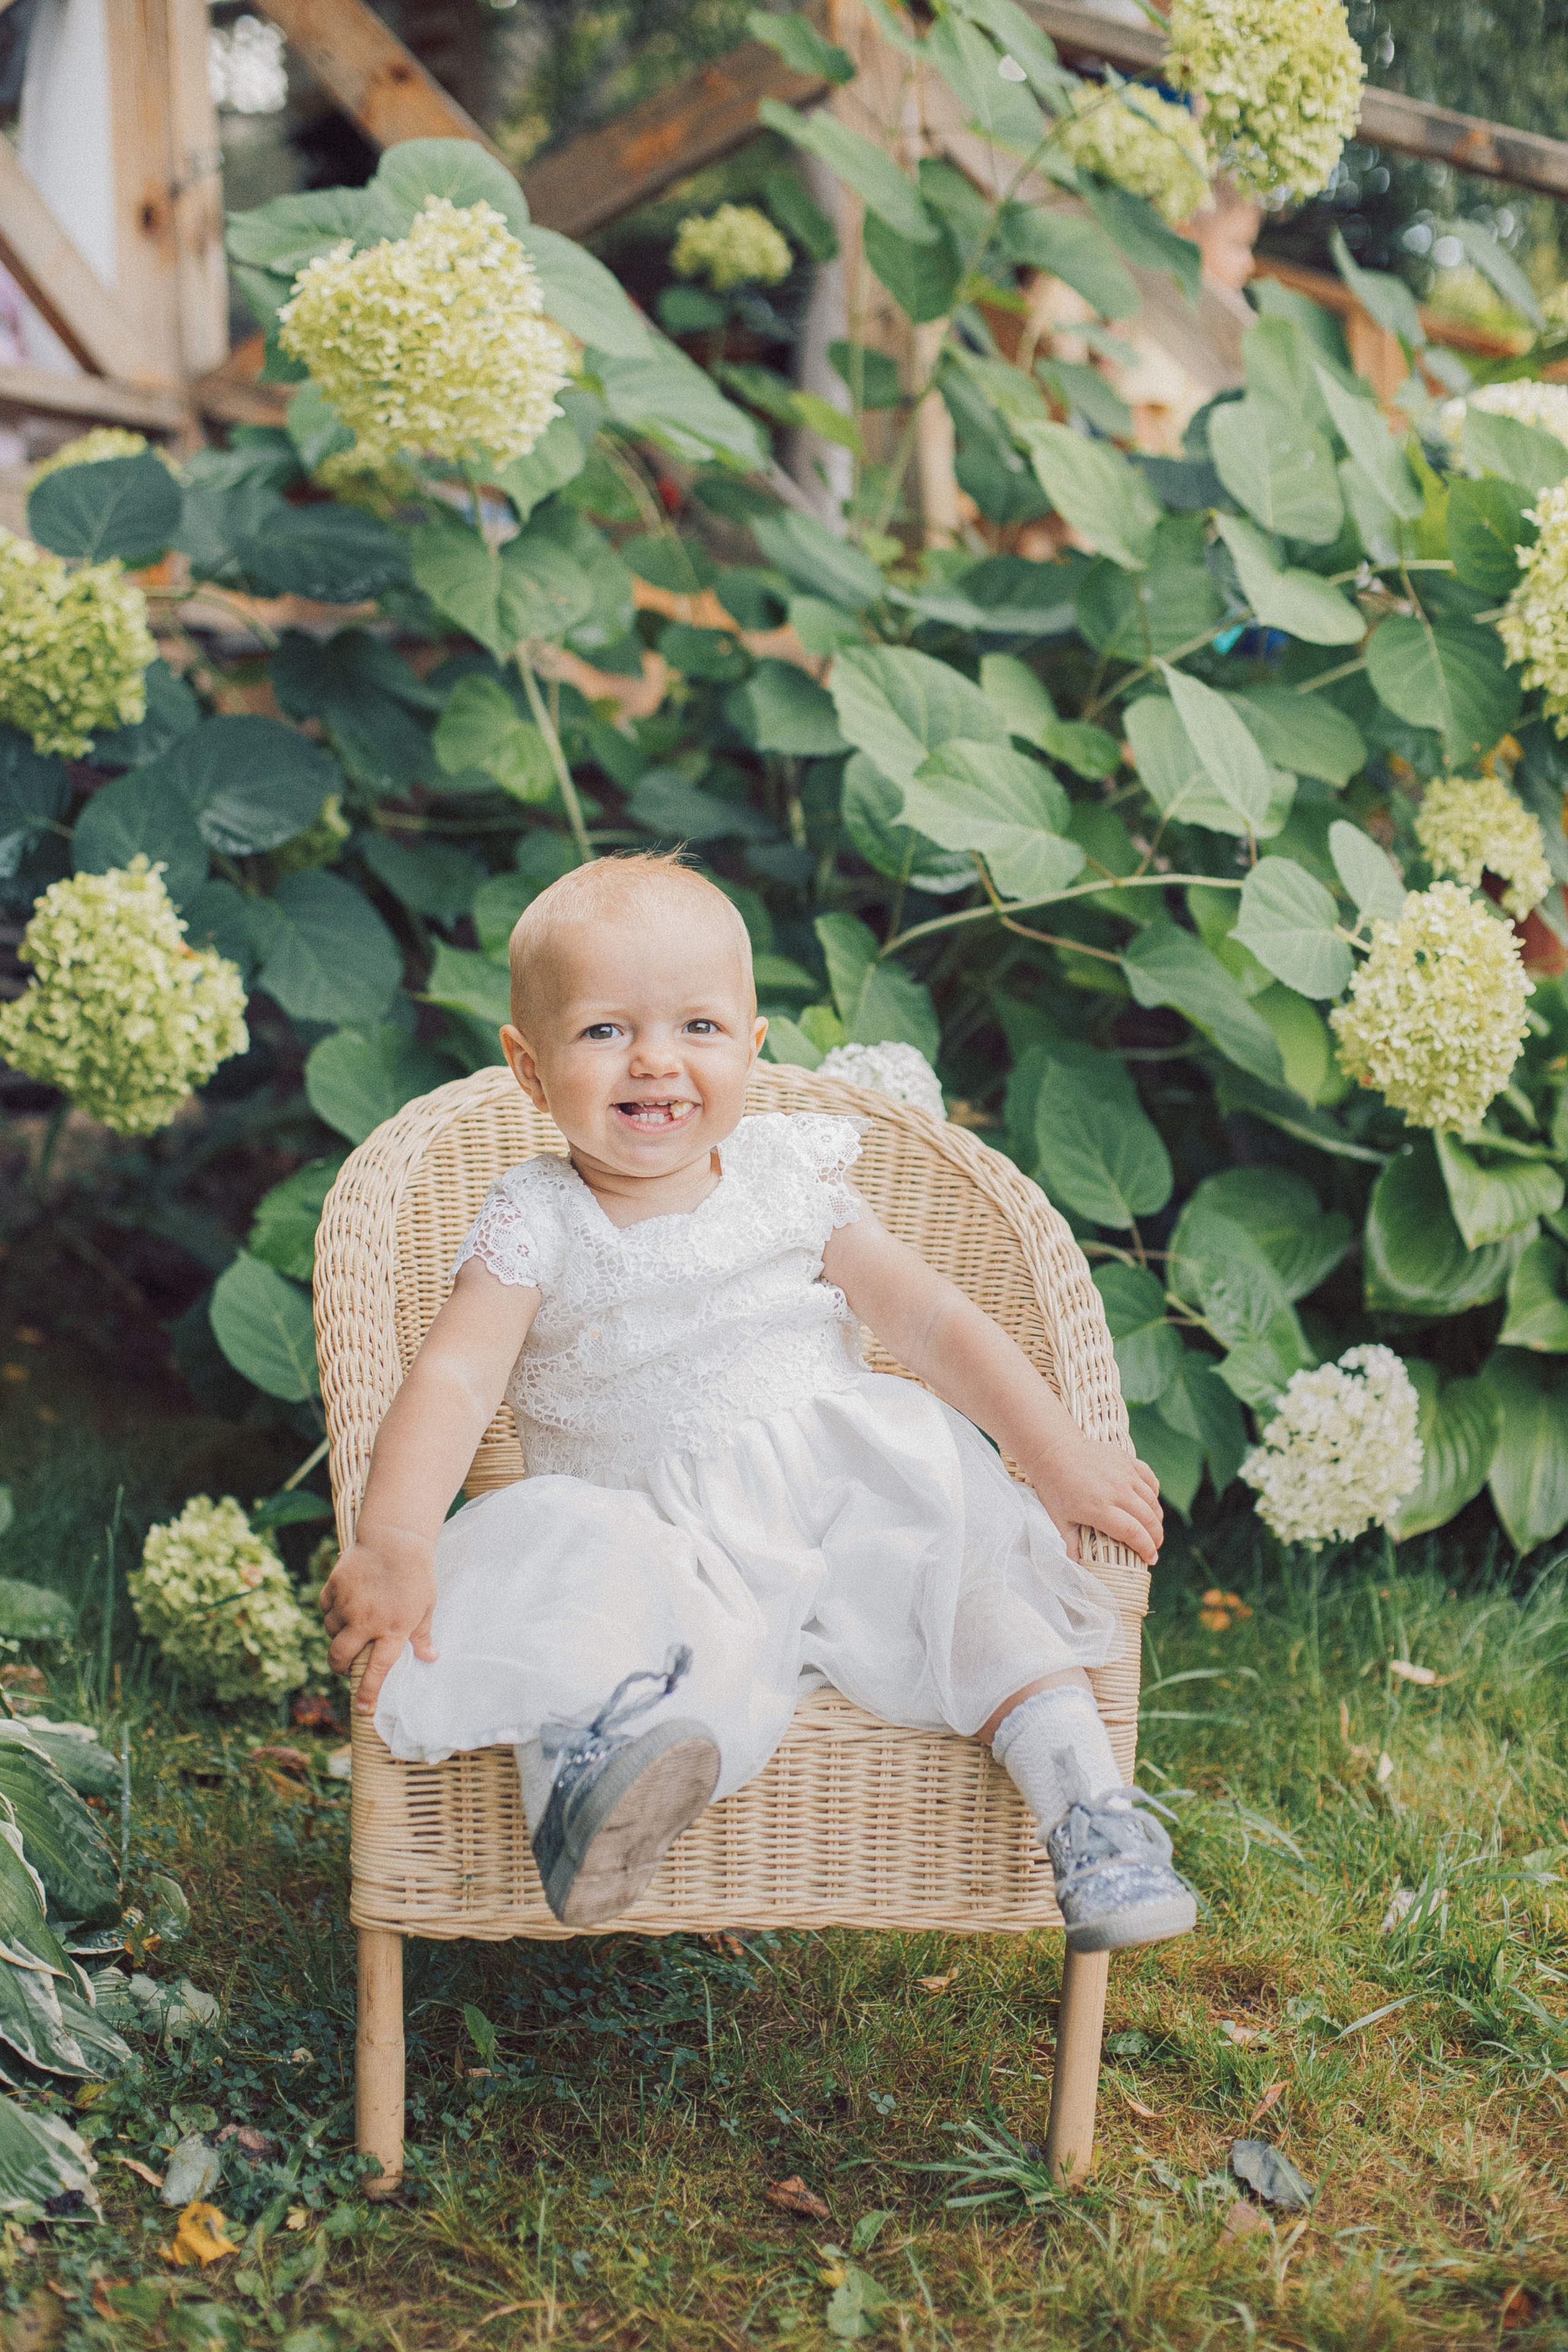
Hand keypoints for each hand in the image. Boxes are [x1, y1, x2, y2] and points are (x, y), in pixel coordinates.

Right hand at [321, 1529, 438, 1715]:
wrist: (395, 1537)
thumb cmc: (416, 1573)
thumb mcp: (426, 1606)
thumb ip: (422, 1634)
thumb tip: (430, 1658)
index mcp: (392, 1630)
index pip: (376, 1670)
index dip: (368, 1692)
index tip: (362, 1708)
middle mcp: (366, 1621)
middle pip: (340, 1657)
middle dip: (339, 1668)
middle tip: (344, 1667)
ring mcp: (347, 1605)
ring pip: (331, 1632)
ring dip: (338, 1634)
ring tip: (352, 1626)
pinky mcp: (334, 1587)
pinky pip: (326, 1609)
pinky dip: (332, 1611)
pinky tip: (345, 1604)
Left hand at [1025, 1430, 1162, 1566]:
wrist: (1054, 1451)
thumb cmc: (1055, 1487)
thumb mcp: (1059, 1518)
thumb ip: (1071, 1543)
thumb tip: (1077, 1565)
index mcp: (1099, 1508)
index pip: (1132, 1532)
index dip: (1146, 1548)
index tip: (1151, 1559)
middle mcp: (1116, 1491)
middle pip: (1148, 1518)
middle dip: (1156, 1537)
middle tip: (1155, 1547)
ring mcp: (1124, 1474)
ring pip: (1152, 1500)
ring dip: (1157, 1518)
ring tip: (1153, 1529)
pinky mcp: (1127, 1460)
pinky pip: (1150, 1479)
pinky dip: (1154, 1493)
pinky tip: (1150, 1503)